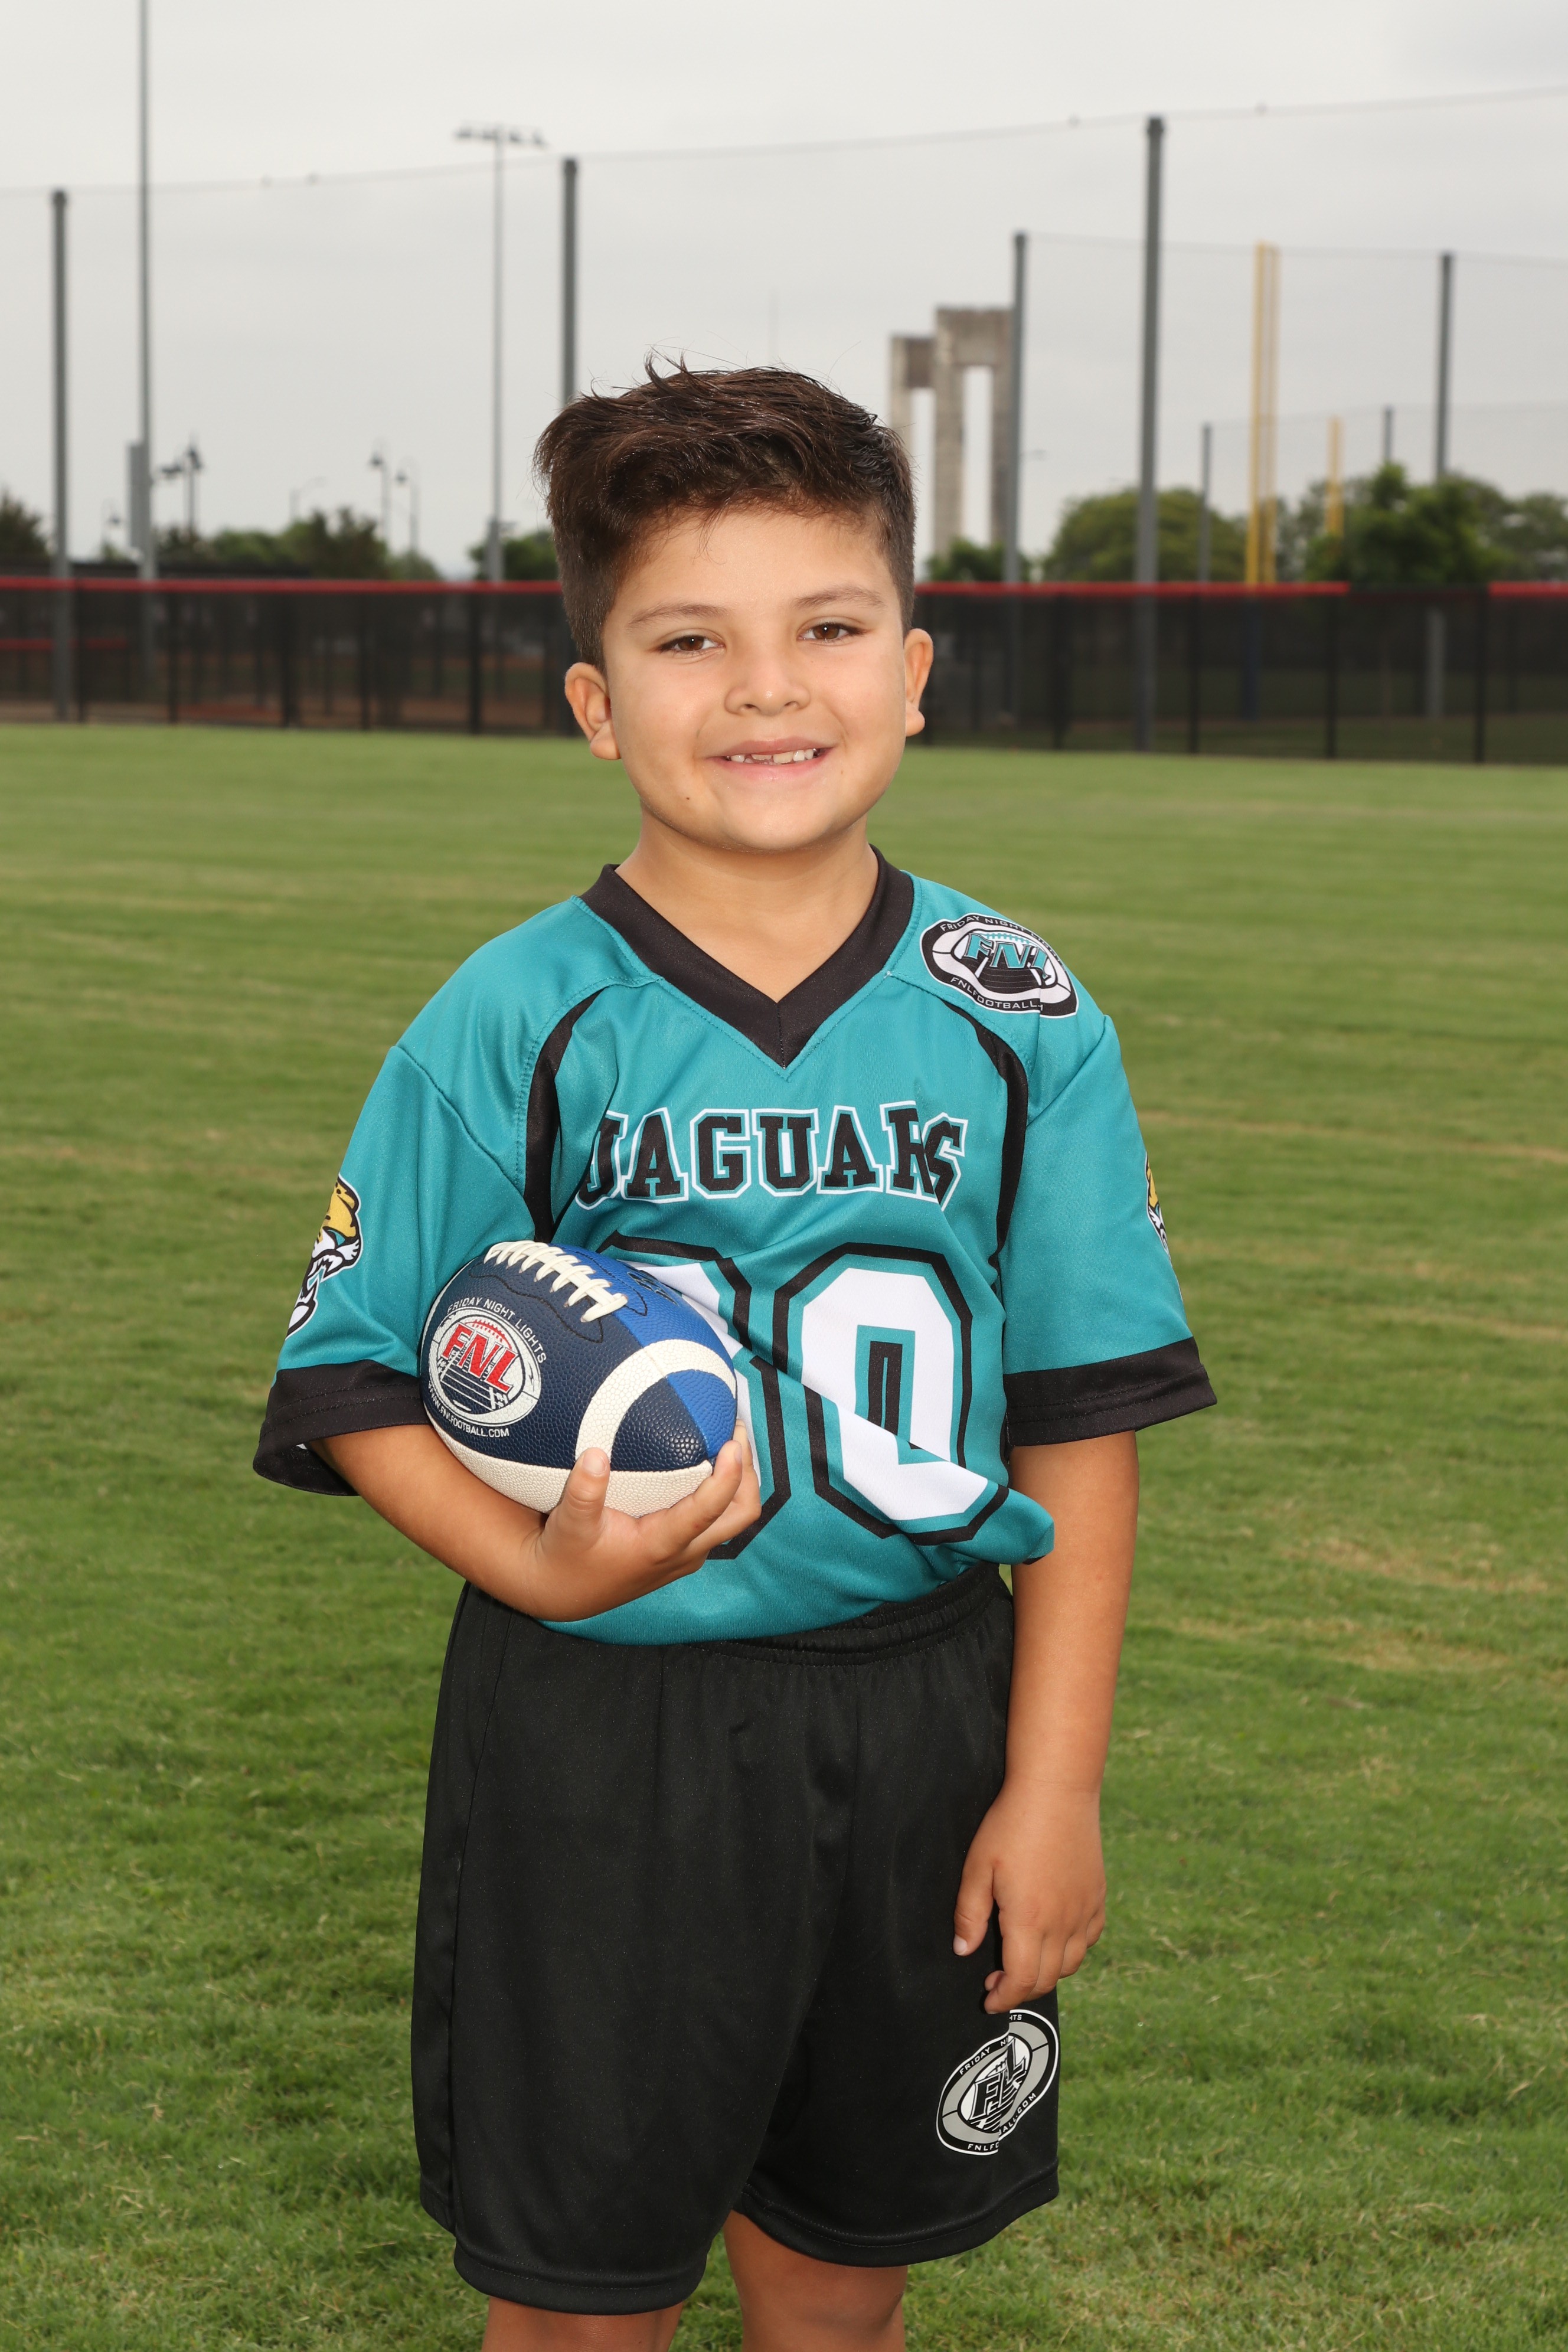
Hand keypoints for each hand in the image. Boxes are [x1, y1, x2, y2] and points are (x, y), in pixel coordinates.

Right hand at [516, 1428, 760, 1619]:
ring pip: (735, 1517)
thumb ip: (583, 1491)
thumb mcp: (569, 1524)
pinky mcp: (683, 1550)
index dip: (728, 1476)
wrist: (564, 1591)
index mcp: (661, 1545)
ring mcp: (688, 1553)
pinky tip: (708, 1460)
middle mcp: (685, 1553)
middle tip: (734, 1429)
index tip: (731, 1441)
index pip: (709, 1511)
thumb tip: (596, 1454)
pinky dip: (725, 1489)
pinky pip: (719, 1518)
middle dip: (747, 1472)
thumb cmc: (567, 1555)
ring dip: (740, 1480)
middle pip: (741, 1514)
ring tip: (728, 1436)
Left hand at [953, 1779, 1106, 2013]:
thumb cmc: (1011, 1824)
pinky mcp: (1097, 1895)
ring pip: (1071, 1963)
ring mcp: (1084, 1910)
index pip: (1020, 1980)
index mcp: (1029, 1919)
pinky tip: (1054, 1936)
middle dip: (1020, 1989)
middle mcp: (1062, 1922)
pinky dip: (1072, 1950)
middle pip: (1045, 1978)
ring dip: (1046, 1972)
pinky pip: (1089, 1938)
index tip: (988, 2001)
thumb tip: (964, 1952)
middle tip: (998, 1982)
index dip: (1003, 1998)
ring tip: (1024, 1960)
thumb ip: (969, 1915)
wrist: (1057, 1789)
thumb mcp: (978, 1867)